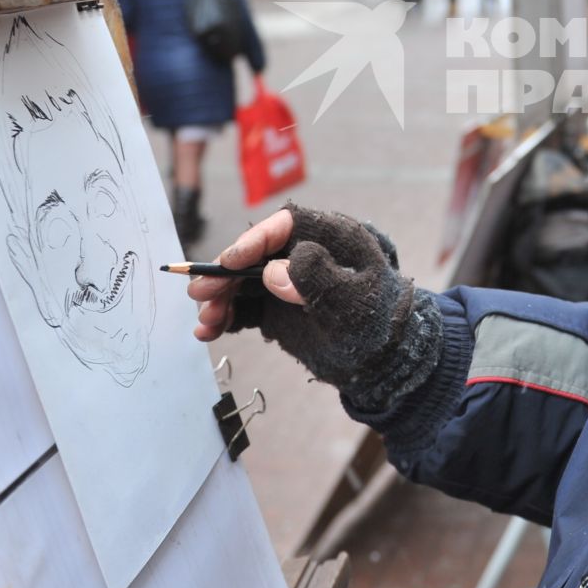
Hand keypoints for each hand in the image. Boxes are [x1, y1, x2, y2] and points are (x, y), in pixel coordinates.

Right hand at [186, 203, 427, 403]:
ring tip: (205, 323)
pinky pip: (246, 308)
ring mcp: (288, 282)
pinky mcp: (277, 308)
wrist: (386, 359)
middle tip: (200, 295)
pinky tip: (209, 331)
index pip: (285, 227)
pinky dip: (226, 317)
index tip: (229, 263)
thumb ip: (317, 280)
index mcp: (330, 238)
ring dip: (221, 300)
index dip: (253, 242)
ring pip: (244, 283)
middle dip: (225, 275)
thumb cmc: (380, 322)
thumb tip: (274, 271)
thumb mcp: (354, 300)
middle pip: (255, 256)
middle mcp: (303, 255)